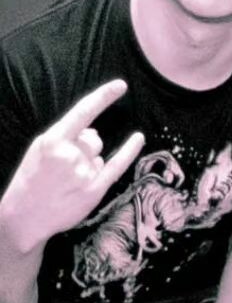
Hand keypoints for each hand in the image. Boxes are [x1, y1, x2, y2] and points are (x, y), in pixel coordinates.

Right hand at [1, 80, 144, 251]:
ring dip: (89, 162)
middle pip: (94, 139)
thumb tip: (93, 131)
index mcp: (52, 141)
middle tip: (64, 167)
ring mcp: (82, 174)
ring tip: (69, 179)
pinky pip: (117, 165)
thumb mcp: (40, 150)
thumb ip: (67, 136)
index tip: (120, 85)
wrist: (22, 218)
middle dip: (85, 147)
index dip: (103, 96)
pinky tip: (138, 138)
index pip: (83, 112)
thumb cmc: (32, 180)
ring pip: (98, 155)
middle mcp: (69, 155)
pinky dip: (129, 151)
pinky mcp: (94, 191)